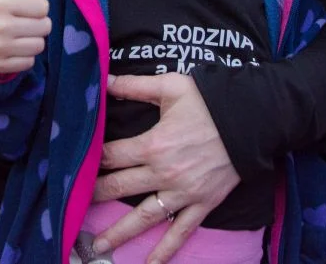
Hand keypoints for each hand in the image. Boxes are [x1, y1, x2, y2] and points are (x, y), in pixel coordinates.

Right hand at [0, 0, 50, 74]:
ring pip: (39, 45)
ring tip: (19, 35)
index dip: (36, 6)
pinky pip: (30, 62)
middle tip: (22, 22)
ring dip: (33, 40)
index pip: (43, 6)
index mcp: (0, 3)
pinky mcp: (1, 66)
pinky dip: (25, 57)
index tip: (23, 7)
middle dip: (37, 24)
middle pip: (45, 26)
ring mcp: (0, 48)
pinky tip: (13, 49)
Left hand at [92, 74, 239, 263]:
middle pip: (119, 188)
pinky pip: (181, 231)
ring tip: (98, 246)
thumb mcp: (170, 87)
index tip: (74, 166)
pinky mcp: (202, 204)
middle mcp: (164, 173)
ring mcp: (183, 192)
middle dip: (95, 196)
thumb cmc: (210, 100)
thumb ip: (133, 86)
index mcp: (152, 144)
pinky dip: (166, 250)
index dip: (91, 161)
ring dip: (119, 233)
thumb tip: (103, 78)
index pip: (111, 156)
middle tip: (72, 206)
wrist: (253, 119)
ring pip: (144, 217)